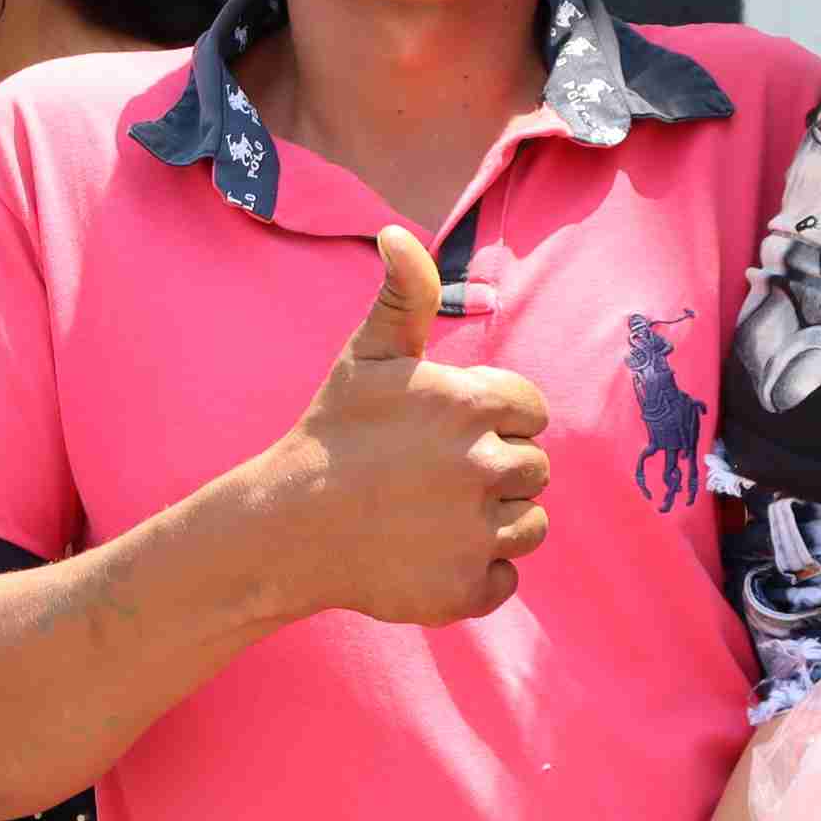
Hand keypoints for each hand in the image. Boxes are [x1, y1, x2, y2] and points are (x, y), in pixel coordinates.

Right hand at [258, 226, 550, 626]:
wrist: (285, 526)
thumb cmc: (331, 433)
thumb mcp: (367, 356)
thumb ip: (405, 295)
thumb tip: (398, 233)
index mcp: (472, 404)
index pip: (532, 411)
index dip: (497, 418)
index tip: (446, 431)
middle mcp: (486, 466)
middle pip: (534, 469)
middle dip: (495, 470)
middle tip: (432, 476)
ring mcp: (478, 532)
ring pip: (530, 524)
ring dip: (494, 522)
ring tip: (433, 514)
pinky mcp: (467, 587)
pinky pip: (505, 579)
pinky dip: (477, 573)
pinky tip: (430, 554)